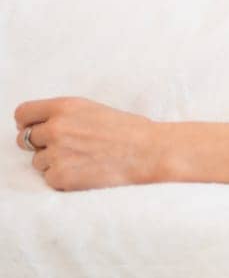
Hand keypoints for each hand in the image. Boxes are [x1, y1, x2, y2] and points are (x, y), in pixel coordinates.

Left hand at [14, 97, 164, 190]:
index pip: (22, 114)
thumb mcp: (93, 110)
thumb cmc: (128, 130)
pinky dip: (63, 178)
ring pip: (37, 162)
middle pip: (24, 140)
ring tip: (82, 160)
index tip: (34, 129)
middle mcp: (56, 128)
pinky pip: (49, 179)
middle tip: (63, 148)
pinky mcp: (60, 176)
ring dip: (54, 162)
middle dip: (39, 145)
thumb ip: (63, 115)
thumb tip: (37, 127)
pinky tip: (85, 171)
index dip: (27, 123)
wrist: (149, 152)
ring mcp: (57, 153)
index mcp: (65, 107)